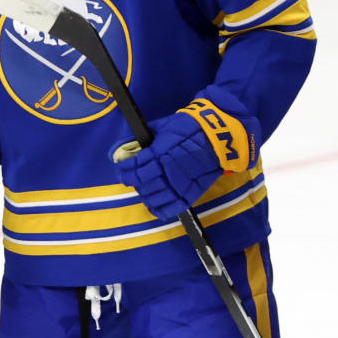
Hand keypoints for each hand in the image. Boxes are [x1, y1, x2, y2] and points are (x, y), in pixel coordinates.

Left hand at [111, 90, 258, 221]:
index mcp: (158, 153)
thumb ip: (143, 137)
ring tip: (141, 190)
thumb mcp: (162, 127)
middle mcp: (166, 171)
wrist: (216, 137)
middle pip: (141, 183)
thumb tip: (125, 145)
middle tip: (129, 179)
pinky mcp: (189, 194)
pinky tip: (152, 206)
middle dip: (132, 181)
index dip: (125, 170)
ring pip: (153, 196)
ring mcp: (178, 184)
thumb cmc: (188, 128)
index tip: (122, 170)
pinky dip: (158, 209)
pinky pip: (170, 208)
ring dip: (143, 194)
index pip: (134, 167)